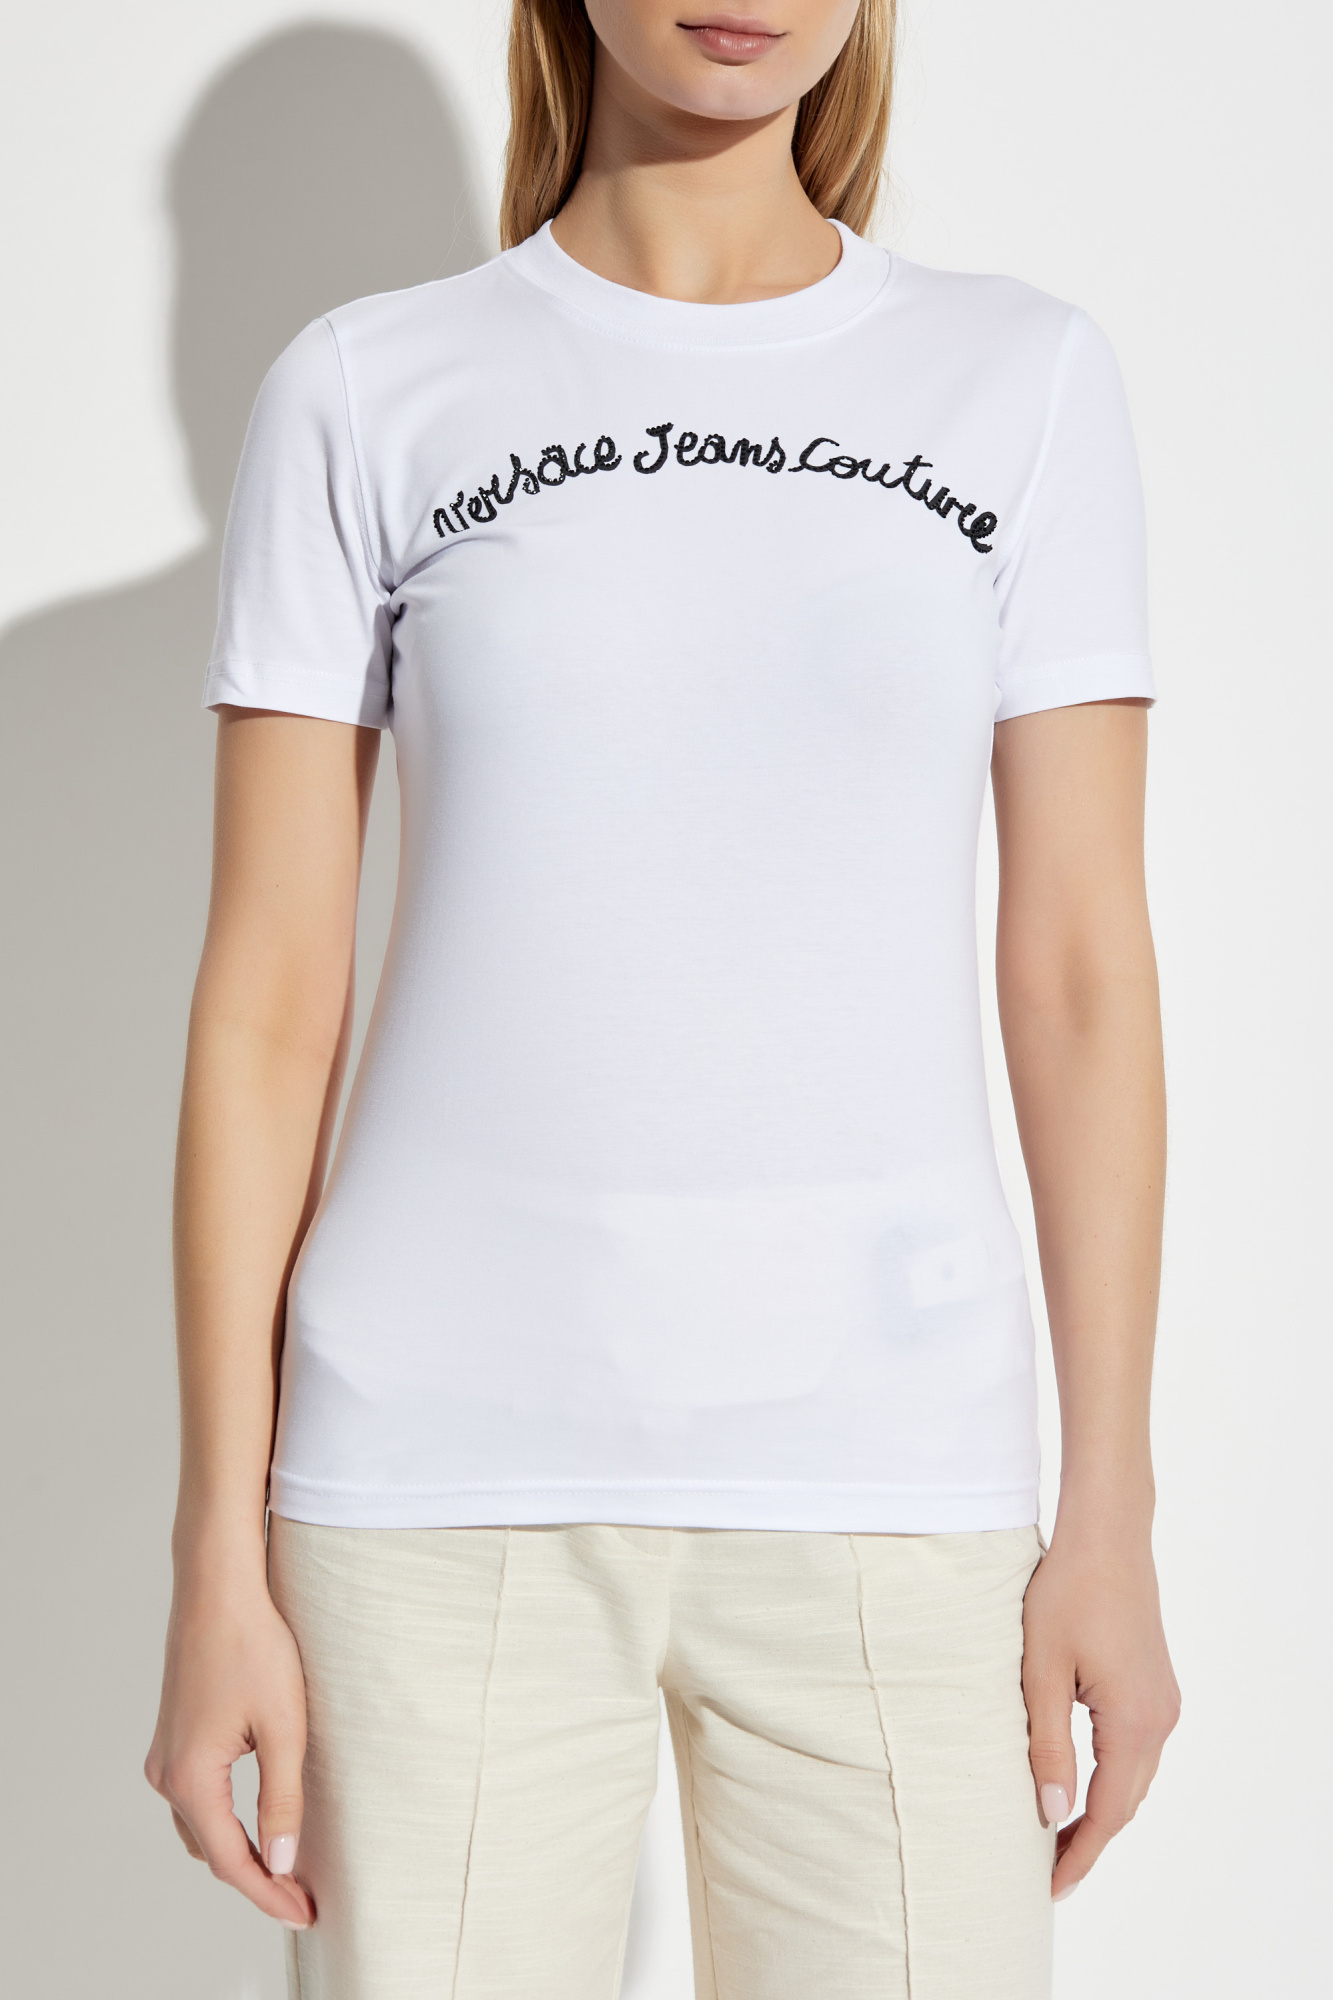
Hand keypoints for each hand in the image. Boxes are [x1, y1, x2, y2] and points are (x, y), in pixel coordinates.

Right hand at [145, 1575, 314, 1928]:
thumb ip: (282, 1799)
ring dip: (237, 1850)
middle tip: (301, 1897)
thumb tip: (282, 1861)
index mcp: (191, 1779)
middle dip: (255, 1878)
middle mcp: (167, 1774)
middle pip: (211, 1850)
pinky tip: (254, 1820)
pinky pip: (196, 1796)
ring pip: (200, 1826)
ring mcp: (165, 1753)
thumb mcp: (283, 1726)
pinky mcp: (173, 1734)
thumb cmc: (253, 1645)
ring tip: (284, 1866)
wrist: (217, 1587)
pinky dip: (223, 1820)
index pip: (231, 1862)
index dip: (269, 1893)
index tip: (305, 1913)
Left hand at [1022, 1531, 1179, 1899]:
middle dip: (1088, 1839)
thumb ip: (1046, 1745)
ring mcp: (1163, 1701)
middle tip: (1045, 1872)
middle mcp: (1160, 1719)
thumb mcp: (1040, 1671)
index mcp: (1134, 1722)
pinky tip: (1079, 1780)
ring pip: (1133, 1776)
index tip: (1050, 1888)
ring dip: (1100, 1807)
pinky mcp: (1155, 1685)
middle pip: (1126, 1800)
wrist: (1107, 1535)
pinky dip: (1109, 1775)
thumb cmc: (1066, 1593)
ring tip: (1056, 1835)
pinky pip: (1135, 1748)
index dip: (1080, 1854)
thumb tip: (1051, 1813)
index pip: (1108, 1812)